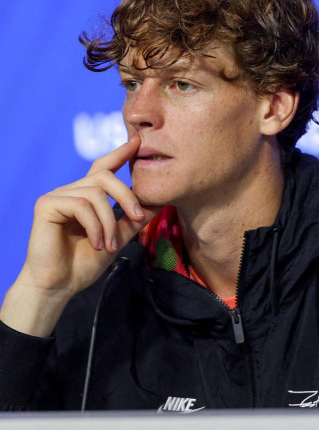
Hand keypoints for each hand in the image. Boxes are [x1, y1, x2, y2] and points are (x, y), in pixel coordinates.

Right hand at [0, 134, 159, 335]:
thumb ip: (135, 218)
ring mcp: (57, 195)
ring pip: (95, 194)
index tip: (137, 143)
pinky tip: (96, 244)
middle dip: (127, 196)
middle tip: (137, 217)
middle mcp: (71, 190)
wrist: (60, 286)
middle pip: (105, 177)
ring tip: (109, 245)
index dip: (120, 153)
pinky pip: (81, 205)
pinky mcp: (47, 204)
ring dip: (109, 222)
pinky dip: (95, 226)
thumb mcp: (118, 236)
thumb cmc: (85, 262)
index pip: (104, 167)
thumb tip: (161, 200)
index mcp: (86, 195)